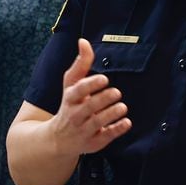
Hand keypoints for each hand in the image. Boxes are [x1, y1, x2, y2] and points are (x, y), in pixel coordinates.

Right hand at [48, 38, 131, 155]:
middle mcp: (75, 115)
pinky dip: (116, 130)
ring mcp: (83, 131)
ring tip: (122, 107)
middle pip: (88, 107)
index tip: (104, 79)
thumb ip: (80, 63)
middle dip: (103, 99)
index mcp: (69, 98)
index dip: (91, 85)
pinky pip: (105, 137)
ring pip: (97, 123)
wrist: (58, 139)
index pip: (78, 90)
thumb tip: (83, 41)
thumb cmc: (70, 104)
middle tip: (117, 92)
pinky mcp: (93, 143)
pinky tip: (127, 122)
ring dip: (111, 114)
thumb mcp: (71, 84)